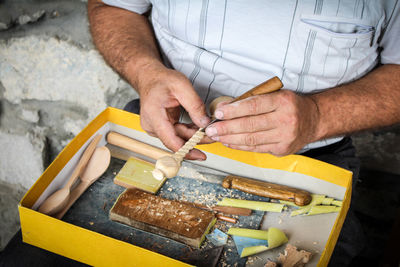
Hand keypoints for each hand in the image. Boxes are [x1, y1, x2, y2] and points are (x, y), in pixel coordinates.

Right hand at [135, 63, 211, 159]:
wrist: (149, 78)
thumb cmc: (162, 80)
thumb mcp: (182, 86)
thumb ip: (195, 105)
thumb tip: (205, 124)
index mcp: (154, 115)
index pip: (170, 140)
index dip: (186, 150)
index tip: (199, 155)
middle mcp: (152, 125)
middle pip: (176, 140)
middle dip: (196, 141)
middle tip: (213, 138)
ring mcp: (155, 128)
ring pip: (178, 138)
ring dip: (193, 137)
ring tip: (209, 133)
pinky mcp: (160, 128)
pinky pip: (176, 134)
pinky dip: (188, 132)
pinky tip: (199, 130)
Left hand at [205, 90, 319, 155]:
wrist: (314, 120)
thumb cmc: (290, 105)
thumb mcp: (276, 95)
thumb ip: (253, 100)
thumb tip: (226, 108)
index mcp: (283, 102)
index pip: (254, 106)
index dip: (234, 110)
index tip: (218, 113)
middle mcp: (285, 120)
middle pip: (250, 125)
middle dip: (226, 128)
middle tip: (210, 129)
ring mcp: (284, 137)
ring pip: (251, 139)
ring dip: (229, 139)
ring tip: (216, 136)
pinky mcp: (282, 149)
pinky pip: (256, 148)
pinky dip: (240, 146)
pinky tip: (229, 142)